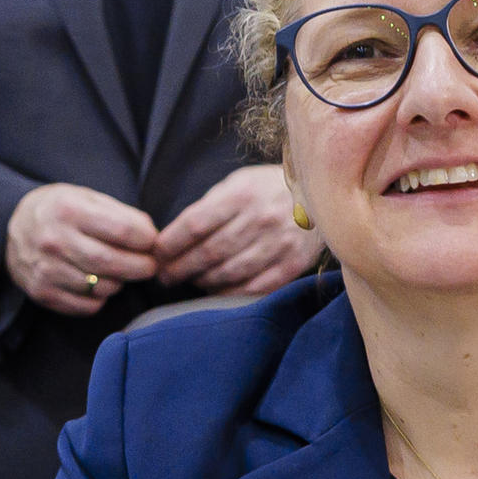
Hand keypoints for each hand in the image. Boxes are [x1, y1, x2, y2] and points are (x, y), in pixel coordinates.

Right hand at [7, 183, 161, 316]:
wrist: (14, 226)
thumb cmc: (60, 210)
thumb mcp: (86, 197)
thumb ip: (119, 213)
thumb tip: (150, 236)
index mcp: (67, 210)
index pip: (121, 229)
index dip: (146, 239)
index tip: (153, 242)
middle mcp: (53, 240)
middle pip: (111, 262)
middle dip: (141, 267)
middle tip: (150, 266)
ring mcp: (45, 269)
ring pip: (101, 287)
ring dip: (120, 282)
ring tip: (120, 272)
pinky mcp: (42, 292)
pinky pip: (86, 305)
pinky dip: (101, 299)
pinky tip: (99, 284)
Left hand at [152, 163, 321, 296]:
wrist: (321, 194)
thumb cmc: (267, 190)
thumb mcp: (237, 184)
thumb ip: (209, 207)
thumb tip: (174, 238)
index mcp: (242, 194)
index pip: (195, 225)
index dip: (170, 244)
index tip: (156, 255)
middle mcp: (261, 218)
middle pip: (210, 252)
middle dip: (180, 268)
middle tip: (165, 276)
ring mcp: (280, 242)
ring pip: (230, 272)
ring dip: (203, 281)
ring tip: (190, 281)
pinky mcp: (294, 263)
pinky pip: (255, 287)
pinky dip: (230, 293)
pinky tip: (216, 291)